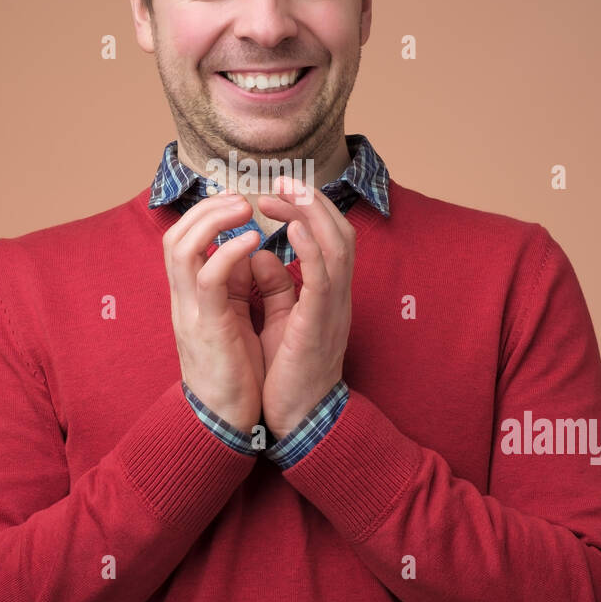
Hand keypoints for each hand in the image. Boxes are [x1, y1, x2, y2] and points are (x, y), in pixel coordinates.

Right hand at [163, 191, 264, 431]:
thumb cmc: (236, 374)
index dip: (206, 214)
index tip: (239, 202)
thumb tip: (253, 252)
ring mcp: (191, 312)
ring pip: (181, 248)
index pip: (183, 241)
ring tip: (245, 209)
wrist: (226, 424)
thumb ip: (239, 286)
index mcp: (191, 297)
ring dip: (212, 221)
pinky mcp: (208, 327)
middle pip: (174, 236)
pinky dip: (228, 253)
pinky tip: (253, 240)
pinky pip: (209, 279)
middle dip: (207, 208)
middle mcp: (183, 299)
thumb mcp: (235, 319)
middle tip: (242, 197)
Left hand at [248, 176, 354, 439]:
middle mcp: (337, 296)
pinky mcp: (322, 324)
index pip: (330, 238)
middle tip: (282, 180)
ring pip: (338, 247)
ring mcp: (334, 309)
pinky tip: (294, 228)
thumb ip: (274, 286)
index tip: (277, 190)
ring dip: (313, 215)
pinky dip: (312, 247)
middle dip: (313, 201)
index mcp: (327, 294)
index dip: (309, 209)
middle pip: (341, 232)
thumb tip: (259, 253)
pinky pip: (325, 278)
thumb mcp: (279, 320)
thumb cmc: (289, 372)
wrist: (300, 421)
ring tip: (286, 193)